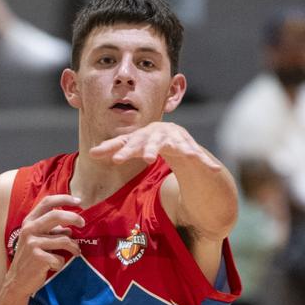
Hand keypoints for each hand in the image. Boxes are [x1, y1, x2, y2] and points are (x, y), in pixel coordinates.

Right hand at [7, 194, 84, 297]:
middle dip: (74, 218)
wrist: (17, 281)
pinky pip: (60, 258)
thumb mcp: (36, 239)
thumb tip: (70, 227)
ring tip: (75, 252)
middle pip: (57, 215)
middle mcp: (29, 229)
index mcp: (29, 221)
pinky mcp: (38, 257)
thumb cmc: (30, 258)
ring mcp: (33, 243)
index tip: (79, 201)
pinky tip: (54, 266)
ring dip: (74, 247)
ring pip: (64, 240)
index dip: (64, 199)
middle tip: (83, 223)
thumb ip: (50, 230)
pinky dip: (61, 263)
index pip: (47, 202)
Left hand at [89, 122, 220, 170]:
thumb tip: (90, 154)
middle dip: (151, 149)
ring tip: (189, 156)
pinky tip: (214, 170)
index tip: (115, 160)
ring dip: (183, 150)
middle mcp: (160, 135)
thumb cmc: (146, 140)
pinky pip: (200, 157)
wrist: (171, 134)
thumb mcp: (130, 144)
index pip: (132, 143)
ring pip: (179, 147)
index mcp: (144, 135)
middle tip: (147, 158)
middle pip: (154, 143)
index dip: (124, 151)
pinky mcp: (191, 149)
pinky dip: (207, 163)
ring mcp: (177, 140)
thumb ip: (113, 148)